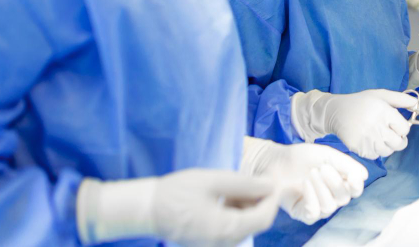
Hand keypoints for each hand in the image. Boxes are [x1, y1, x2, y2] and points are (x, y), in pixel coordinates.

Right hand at [77, 169, 279, 246]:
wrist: (145, 209)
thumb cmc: (176, 192)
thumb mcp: (213, 181)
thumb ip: (245, 184)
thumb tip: (270, 184)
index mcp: (226, 229)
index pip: (263, 217)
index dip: (273, 197)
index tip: (273, 178)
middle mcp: (223, 242)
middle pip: (256, 222)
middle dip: (260, 199)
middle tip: (255, 178)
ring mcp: (215, 244)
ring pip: (244, 225)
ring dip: (247, 204)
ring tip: (235, 184)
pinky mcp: (209, 241)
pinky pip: (231, 227)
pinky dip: (235, 210)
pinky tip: (224, 195)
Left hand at [240, 137, 367, 223]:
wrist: (277, 160)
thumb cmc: (301, 156)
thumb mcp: (326, 154)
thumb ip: (345, 164)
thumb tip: (364, 175)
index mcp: (340, 181)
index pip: (356, 190)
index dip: (356, 185)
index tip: (352, 176)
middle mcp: (331, 196)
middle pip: (344, 198)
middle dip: (335, 183)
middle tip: (322, 168)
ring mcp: (317, 206)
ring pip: (329, 207)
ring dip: (321, 188)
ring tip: (311, 173)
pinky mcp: (303, 213)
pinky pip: (313, 213)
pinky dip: (311, 198)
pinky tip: (304, 184)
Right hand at [291, 89, 418, 159]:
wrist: (336, 112)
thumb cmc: (362, 102)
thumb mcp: (382, 95)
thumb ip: (404, 100)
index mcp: (383, 111)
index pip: (405, 129)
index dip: (402, 127)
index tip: (395, 123)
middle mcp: (375, 126)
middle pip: (399, 143)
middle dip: (399, 139)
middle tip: (391, 133)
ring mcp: (367, 139)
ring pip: (389, 151)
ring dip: (388, 145)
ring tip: (379, 135)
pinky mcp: (359, 148)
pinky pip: (376, 156)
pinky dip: (376, 150)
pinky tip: (370, 140)